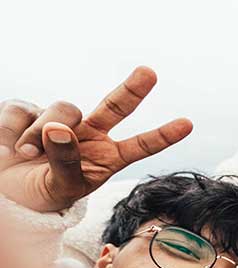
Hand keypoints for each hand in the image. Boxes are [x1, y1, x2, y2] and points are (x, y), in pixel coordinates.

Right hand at [0, 66, 191, 212]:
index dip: (162, 135)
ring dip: (41, 133)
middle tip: (150, 73)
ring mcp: (61, 120)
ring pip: (62, 110)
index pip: (140, 145)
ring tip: (26, 155)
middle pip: (115, 106)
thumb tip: (60, 129)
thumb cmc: (43, 193)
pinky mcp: (29, 111)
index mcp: (107, 157)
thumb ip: (66, 162)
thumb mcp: (61, 187)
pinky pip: (23, 110)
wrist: (9, 192)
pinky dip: (12, 129)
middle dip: (133, 89)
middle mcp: (89, 134)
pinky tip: (7, 148)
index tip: (188, 124)